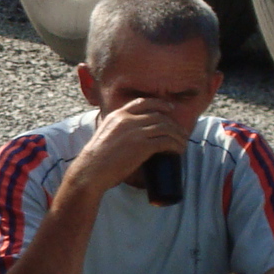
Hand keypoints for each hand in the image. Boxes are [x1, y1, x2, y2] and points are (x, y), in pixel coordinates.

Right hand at [68, 97, 188, 192]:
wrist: (90, 171)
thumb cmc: (96, 159)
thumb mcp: (105, 135)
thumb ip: (118, 131)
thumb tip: (131, 137)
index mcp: (117, 115)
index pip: (142, 102)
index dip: (159, 104)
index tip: (170, 109)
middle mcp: (127, 120)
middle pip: (158, 115)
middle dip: (173, 123)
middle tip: (181, 132)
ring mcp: (135, 132)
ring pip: (165, 127)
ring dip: (178, 136)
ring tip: (182, 143)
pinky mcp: (142, 146)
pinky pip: (166, 141)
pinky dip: (176, 146)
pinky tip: (178, 150)